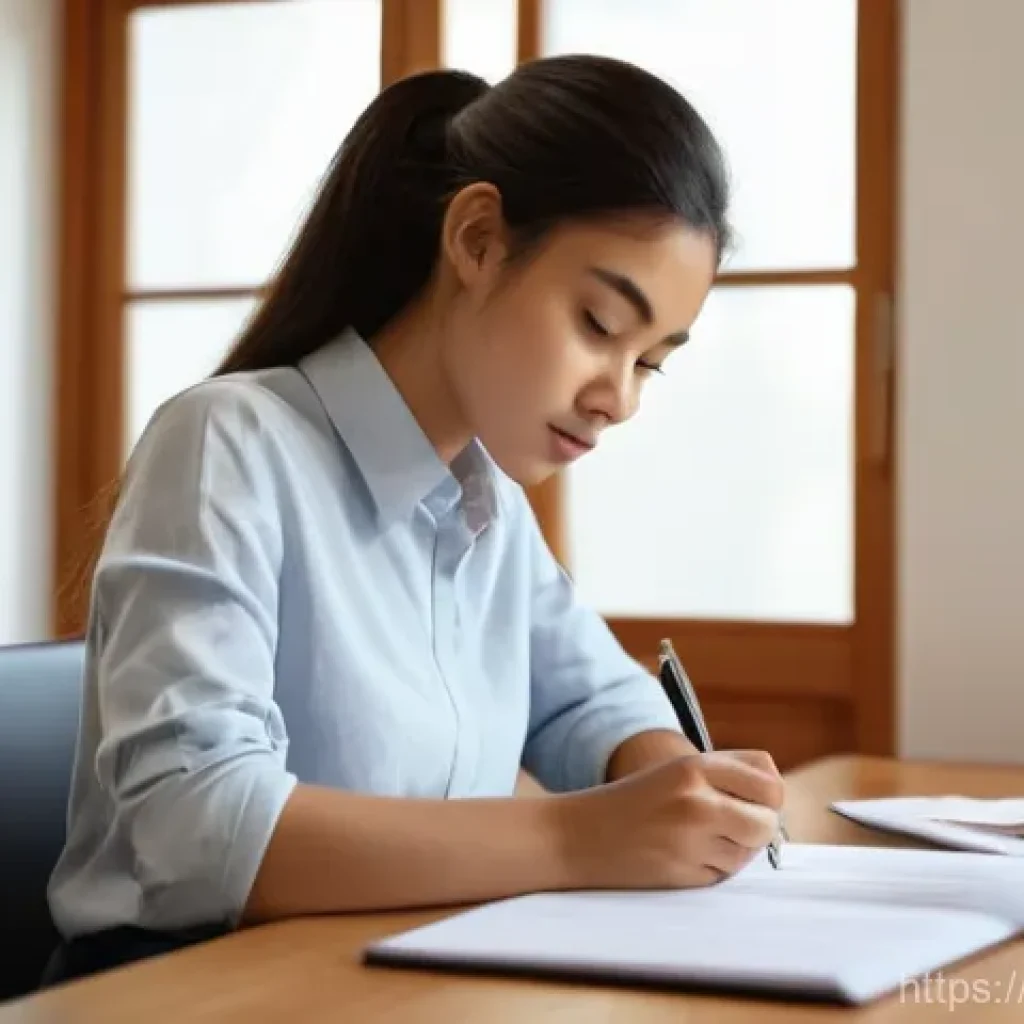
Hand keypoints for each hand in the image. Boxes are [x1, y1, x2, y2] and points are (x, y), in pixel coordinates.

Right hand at [559, 750, 784, 889]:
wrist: (577, 836)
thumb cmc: (632, 801)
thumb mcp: (677, 770)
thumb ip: (728, 771)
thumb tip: (777, 790)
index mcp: (694, 768)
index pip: (770, 784)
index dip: (768, 797)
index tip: (753, 801)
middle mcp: (696, 802)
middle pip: (767, 822)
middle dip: (757, 828)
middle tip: (731, 825)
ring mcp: (690, 842)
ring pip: (747, 854)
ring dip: (732, 851)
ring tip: (695, 838)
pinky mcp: (684, 875)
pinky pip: (723, 876)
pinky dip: (712, 870)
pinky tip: (682, 856)